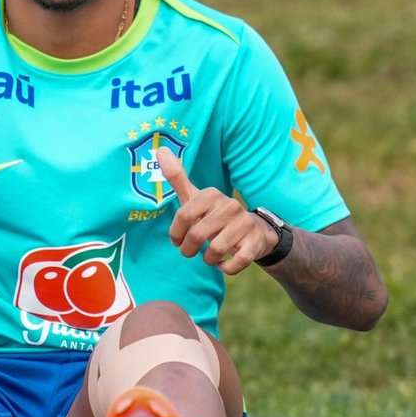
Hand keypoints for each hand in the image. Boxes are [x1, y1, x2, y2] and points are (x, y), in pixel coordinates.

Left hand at [157, 146, 278, 275]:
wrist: (254, 230)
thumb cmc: (214, 215)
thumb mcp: (195, 197)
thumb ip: (177, 177)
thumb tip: (160, 148)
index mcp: (212, 194)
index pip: (184, 214)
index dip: (175, 233)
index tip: (176, 241)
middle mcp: (230, 206)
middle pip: (197, 235)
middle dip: (188, 249)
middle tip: (189, 252)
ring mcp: (244, 224)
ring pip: (215, 250)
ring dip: (207, 259)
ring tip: (208, 256)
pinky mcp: (254, 242)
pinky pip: (237, 261)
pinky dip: (227, 268)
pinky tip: (223, 264)